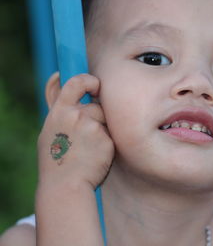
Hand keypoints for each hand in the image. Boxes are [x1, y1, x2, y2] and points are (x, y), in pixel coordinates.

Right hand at [37, 73, 113, 189]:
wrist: (65, 185)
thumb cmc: (56, 158)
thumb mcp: (51, 129)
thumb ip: (61, 107)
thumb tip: (59, 76)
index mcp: (59, 112)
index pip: (76, 82)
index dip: (89, 80)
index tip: (95, 85)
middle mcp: (76, 116)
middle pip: (97, 107)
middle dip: (96, 118)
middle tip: (86, 137)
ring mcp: (92, 128)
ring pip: (106, 121)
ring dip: (102, 132)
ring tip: (88, 149)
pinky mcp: (107, 140)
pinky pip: (112, 136)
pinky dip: (106, 144)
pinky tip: (95, 156)